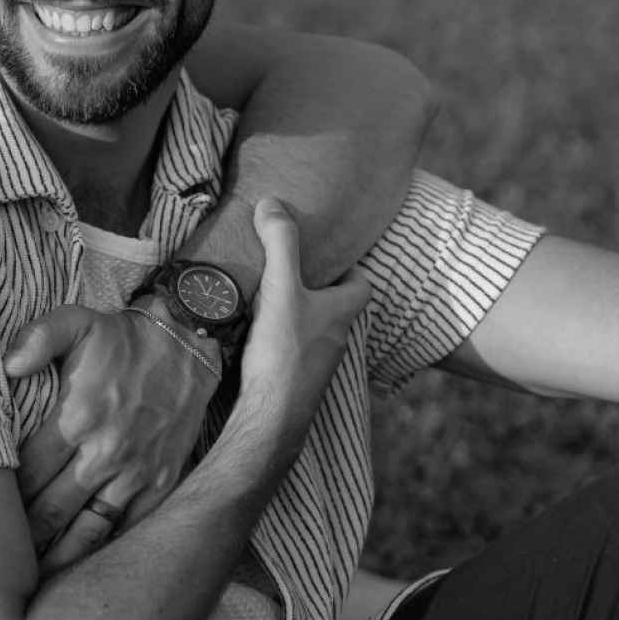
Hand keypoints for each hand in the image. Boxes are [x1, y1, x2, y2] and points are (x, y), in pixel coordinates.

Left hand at [8, 302, 222, 574]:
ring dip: (56, 560)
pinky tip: (78, 579)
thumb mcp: (75, 322)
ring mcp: (135, 476)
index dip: (0, 501)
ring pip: (87, 534)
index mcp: (76, 419)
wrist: (187, 344)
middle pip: (50, 512)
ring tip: (25, 589)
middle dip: (20, 542)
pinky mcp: (160, 486)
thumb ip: (35, 339)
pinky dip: (101, 557)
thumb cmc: (121, 337)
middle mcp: (105, 455)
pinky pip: (126, 533)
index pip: (26, 474)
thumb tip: (6, 364)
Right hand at [227, 198, 369, 466]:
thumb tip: (272, 202)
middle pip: (337, 306)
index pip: (362, 284)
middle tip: (292, 269)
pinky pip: (295, 351)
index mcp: (343, 312)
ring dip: (298, 314)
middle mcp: (337, 338)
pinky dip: (282, 339)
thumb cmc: (285, 352)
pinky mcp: (297, 381)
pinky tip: (256, 333)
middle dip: (319, 288)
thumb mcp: (281, 288)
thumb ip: (280, 244)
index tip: (329, 252)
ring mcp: (319, 363)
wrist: (272, 417)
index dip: (350, 266)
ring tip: (270, 296)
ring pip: (315, 329)